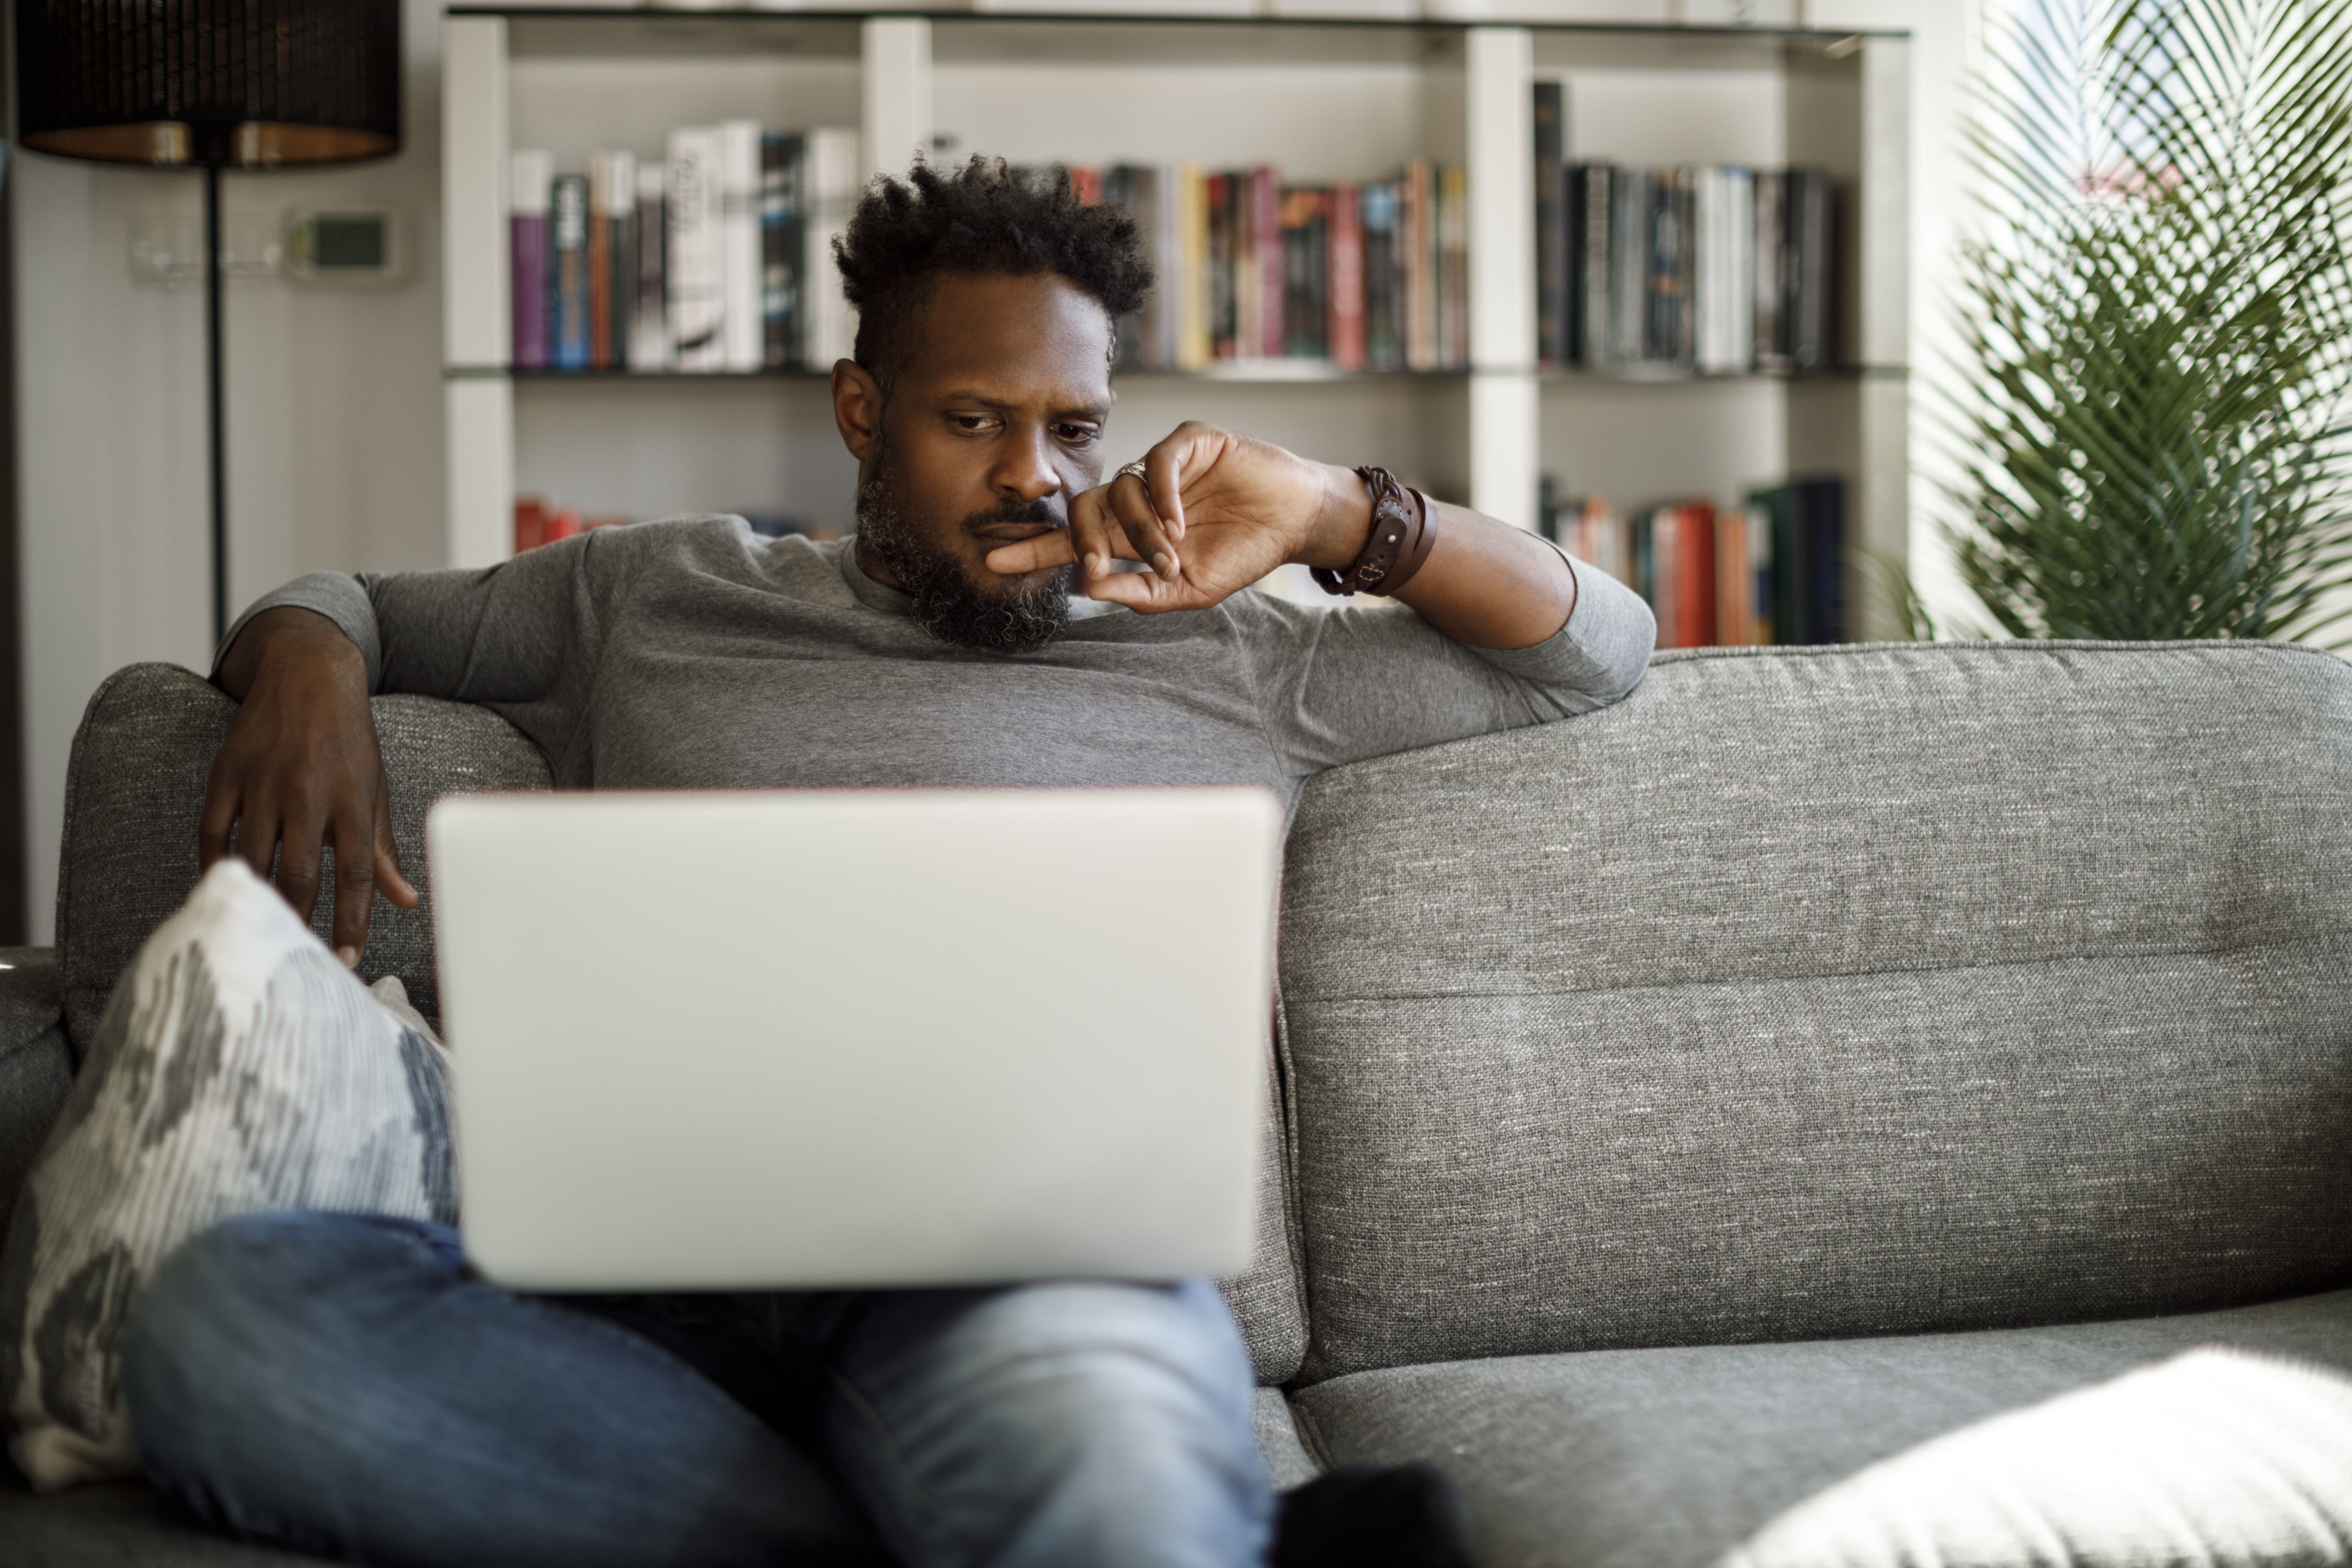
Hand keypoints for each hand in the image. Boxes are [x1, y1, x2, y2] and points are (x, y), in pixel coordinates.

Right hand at [201, 609, 418, 964]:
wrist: (309, 673)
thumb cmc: (349, 741)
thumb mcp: (375, 790)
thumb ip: (383, 850)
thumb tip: (405, 901)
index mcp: (352, 800)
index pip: (354, 876)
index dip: (352, 923)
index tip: (347, 960)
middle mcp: (308, 793)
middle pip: (299, 875)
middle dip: (299, 922)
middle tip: (298, 954)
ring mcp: (263, 781)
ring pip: (255, 858)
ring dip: (258, 900)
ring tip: (263, 931)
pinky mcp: (226, 771)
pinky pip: (213, 832)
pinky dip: (216, 865)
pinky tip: (227, 888)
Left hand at [981, 422, 1372, 612]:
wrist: (1292, 522)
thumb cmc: (1242, 554)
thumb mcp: (1189, 589)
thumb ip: (1140, 592)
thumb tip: (1087, 586)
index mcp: (1130, 532)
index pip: (1071, 539)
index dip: (1034, 549)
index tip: (992, 561)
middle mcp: (1136, 496)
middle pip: (1083, 508)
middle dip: (1082, 540)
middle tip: (1096, 565)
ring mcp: (1159, 467)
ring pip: (1121, 489)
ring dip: (1142, 530)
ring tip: (1172, 554)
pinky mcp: (1188, 443)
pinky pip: (1155, 462)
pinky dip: (1161, 495)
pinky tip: (1179, 521)